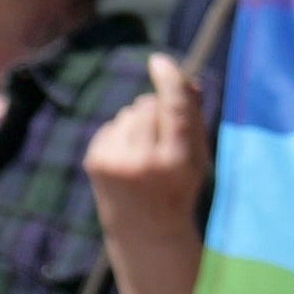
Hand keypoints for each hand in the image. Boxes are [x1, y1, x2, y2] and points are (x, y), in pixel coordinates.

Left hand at [83, 54, 212, 293]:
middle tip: (166, 138)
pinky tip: (129, 158)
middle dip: (158, 110)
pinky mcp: (95, 159)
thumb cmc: (180, 191)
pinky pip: (112, 124)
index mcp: (175, 162)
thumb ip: (192, 119)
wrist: (144, 232)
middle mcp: (142, 161)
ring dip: (140, 122)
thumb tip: (182, 79)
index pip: (173, 109)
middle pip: (148, 105)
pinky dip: (123, 134)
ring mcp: (114, 161)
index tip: (161, 61)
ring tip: (147, 152)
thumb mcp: (198, 160)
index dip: (169, 81)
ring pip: (129, 112)